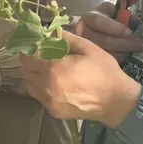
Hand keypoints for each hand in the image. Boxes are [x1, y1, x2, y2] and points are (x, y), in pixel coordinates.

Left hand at [19, 32, 141, 127]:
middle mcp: (46, 86)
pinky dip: (42, 89)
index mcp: (53, 68)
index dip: (29, 50)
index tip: (35, 46)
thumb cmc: (102, 71)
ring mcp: (48, 101)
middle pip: (26, 71)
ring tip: (49, 71)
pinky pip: (39, 97)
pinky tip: (55, 84)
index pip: (27, 58)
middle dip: (32, 62)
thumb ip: (64, 38)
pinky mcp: (53, 112)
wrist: (116, 101)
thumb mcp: (86, 47)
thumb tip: (48, 32)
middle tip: (43, 57)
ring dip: (34, 76)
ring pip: (30, 85)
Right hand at [74, 2, 142, 62]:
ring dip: (125, 53)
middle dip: (126, 44)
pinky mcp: (92, 58)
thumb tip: (137, 22)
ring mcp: (86, 48)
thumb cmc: (106, 19)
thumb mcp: (112, 11)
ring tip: (138, 51)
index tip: (130, 32)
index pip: (98, 21)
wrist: (92, 30)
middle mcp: (84, 33)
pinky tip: (129, 56)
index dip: (115, 27)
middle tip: (142, 45)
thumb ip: (123, 14)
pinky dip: (120, 59)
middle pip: (105, 41)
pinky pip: (107, 63)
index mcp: (89, 18)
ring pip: (107, 54)